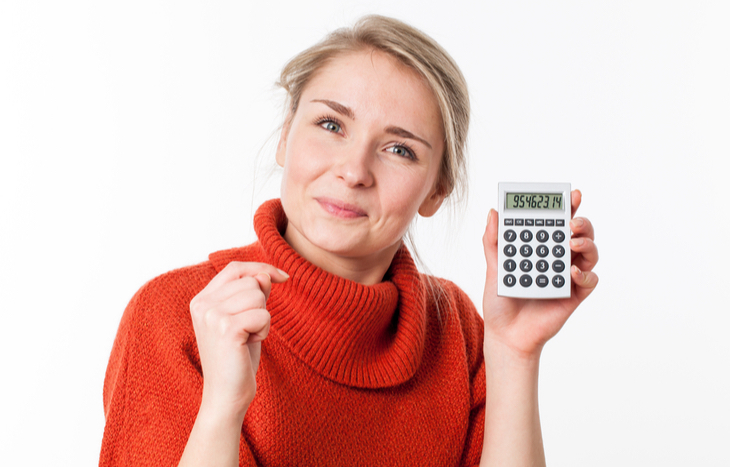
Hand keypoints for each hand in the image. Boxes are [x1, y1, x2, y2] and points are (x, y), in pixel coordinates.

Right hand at [189, 262, 288, 415]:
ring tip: (247, 338)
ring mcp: (212, 315)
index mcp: (202, 299)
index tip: (284, 277)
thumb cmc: (238, 356)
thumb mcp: (246, 318)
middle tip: (248, 330)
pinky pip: (263, 314)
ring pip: (258, 296)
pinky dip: (264, 330)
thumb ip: (253, 293)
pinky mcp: (226, 328)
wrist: (227, 394)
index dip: (261, 268)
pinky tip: (249, 344)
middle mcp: (202, 304)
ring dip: (263, 319)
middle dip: (261, 306)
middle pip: (251, 282)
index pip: (235, 268)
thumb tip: (265, 274)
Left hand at [481, 190, 598, 358]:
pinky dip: (585, 274)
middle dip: (581, 221)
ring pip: (590, 253)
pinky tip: (572, 272)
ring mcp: (567, 276)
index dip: (566, 207)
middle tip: (571, 220)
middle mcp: (557, 259)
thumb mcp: (493, 268)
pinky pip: (590, 281)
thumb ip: (493, 241)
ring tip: (572, 242)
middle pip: (580, 233)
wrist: (504, 334)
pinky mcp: (574, 295)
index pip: (557, 223)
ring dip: (586, 243)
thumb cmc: (500, 302)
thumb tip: (493, 212)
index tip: (570, 195)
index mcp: (541, 249)